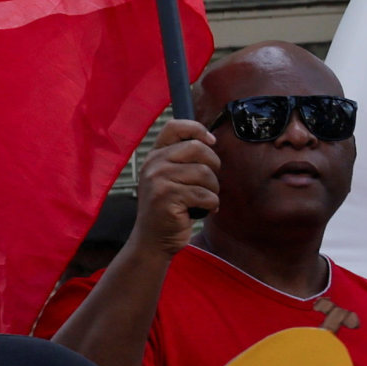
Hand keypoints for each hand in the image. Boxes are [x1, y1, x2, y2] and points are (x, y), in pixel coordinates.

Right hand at [131, 114, 217, 255]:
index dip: (197, 130)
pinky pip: (206, 195)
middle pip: (199, 149)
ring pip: (206, 174)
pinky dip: (211, 205)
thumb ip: (183, 158)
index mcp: (155, 155)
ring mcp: (158, 180)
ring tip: (201, 200)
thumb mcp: (170, 177)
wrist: (153, 239)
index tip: (211, 142)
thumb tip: (210, 140)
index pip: (175, 126)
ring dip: (212, 190)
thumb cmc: (169, 207)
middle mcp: (154, 164)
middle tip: (208, 183)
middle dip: (214, 166)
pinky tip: (199, 211)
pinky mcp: (167, 197)